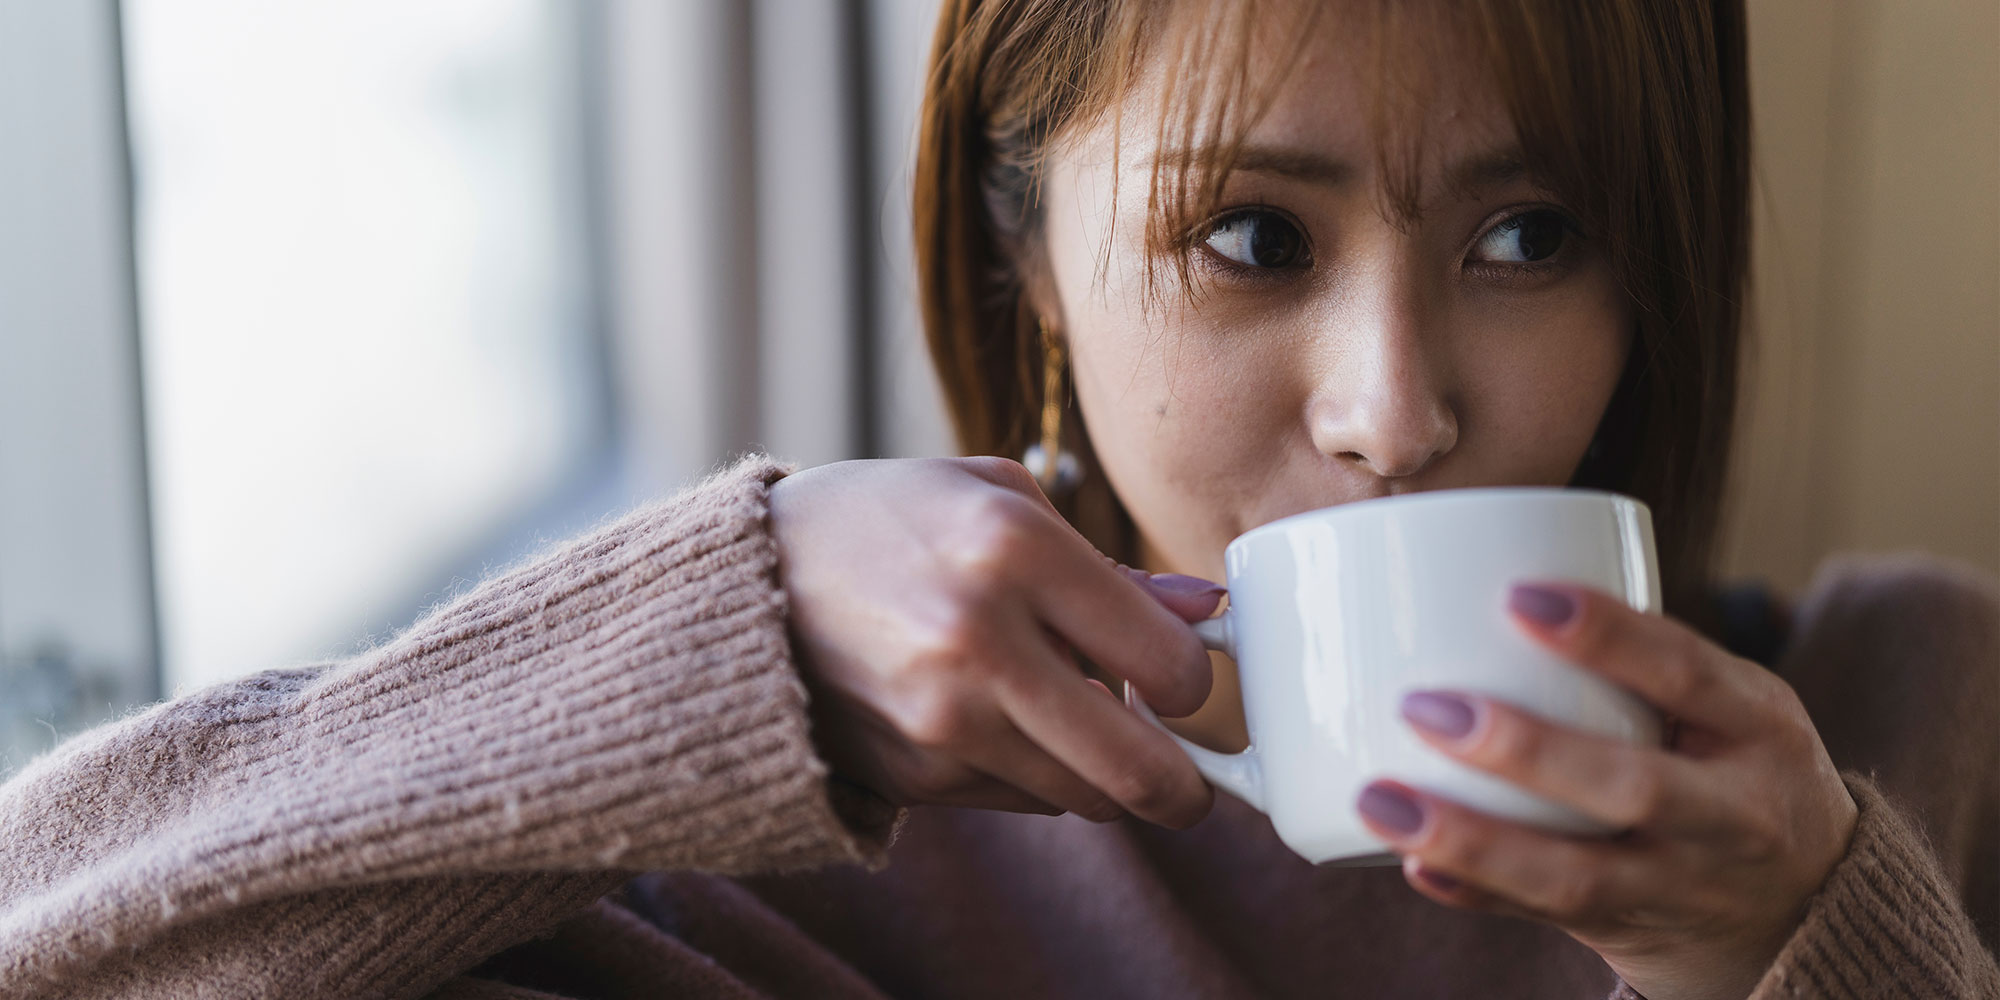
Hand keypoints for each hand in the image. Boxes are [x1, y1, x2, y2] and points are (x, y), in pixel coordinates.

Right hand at [769, 457, 1222, 827]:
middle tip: (1189, 779)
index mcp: (1013, 548)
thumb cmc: (889, 523)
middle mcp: (980, 642)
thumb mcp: (995, 498)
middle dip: (1185, 789)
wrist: (751, 583)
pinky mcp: (914, 775)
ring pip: (1083, 798)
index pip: (1167, 663)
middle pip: (1138, 771)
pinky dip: (1032, 774)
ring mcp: (942, 721)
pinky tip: (1001, 723)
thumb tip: (1206, 613)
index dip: (1193, 681)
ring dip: (1102, 775)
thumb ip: (1109, 565)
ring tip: (1078, 723)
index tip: (1182, 674)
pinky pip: (1020, 802)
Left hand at [1354, 583, 1858, 999]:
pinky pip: (1546, 919)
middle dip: (1525, 751)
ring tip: (1380, 800)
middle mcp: (1733, 814)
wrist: (1805, 906)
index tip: (1516, 596)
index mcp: (1757, 726)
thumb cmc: (1731, 765)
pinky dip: (1476, 893)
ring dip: (1471, 839)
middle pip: (1634, 787)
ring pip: (1577, 876)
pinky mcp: (1634, 933)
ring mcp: (1684, 885)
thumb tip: (1478, 577)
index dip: (1607, 635)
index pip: (1687, 672)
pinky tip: (1413, 864)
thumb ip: (1638, 662)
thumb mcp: (1729, 707)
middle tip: (1424, 708)